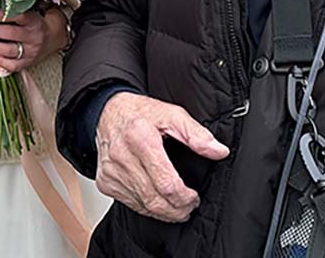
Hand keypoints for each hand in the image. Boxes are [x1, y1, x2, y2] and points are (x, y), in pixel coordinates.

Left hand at [0, 8, 67, 72]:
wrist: (53, 37)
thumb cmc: (36, 23)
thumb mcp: (30, 13)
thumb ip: (15, 12)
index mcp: (35, 22)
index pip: (19, 17)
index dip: (2, 16)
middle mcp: (34, 37)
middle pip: (10, 34)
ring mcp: (31, 52)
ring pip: (8, 50)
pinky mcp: (27, 63)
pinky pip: (10, 65)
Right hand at [95, 92, 229, 222]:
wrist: (106, 113)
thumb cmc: (140, 113)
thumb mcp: (172, 114)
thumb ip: (197, 134)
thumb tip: (219, 151)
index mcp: (140, 138)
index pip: (166, 183)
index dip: (185, 197)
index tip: (195, 197)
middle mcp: (123, 157)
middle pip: (155, 199)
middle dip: (177, 209)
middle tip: (190, 206)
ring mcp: (112, 172)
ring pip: (144, 206)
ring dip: (164, 212)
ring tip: (178, 206)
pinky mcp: (105, 182)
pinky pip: (131, 204)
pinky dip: (148, 207)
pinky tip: (158, 201)